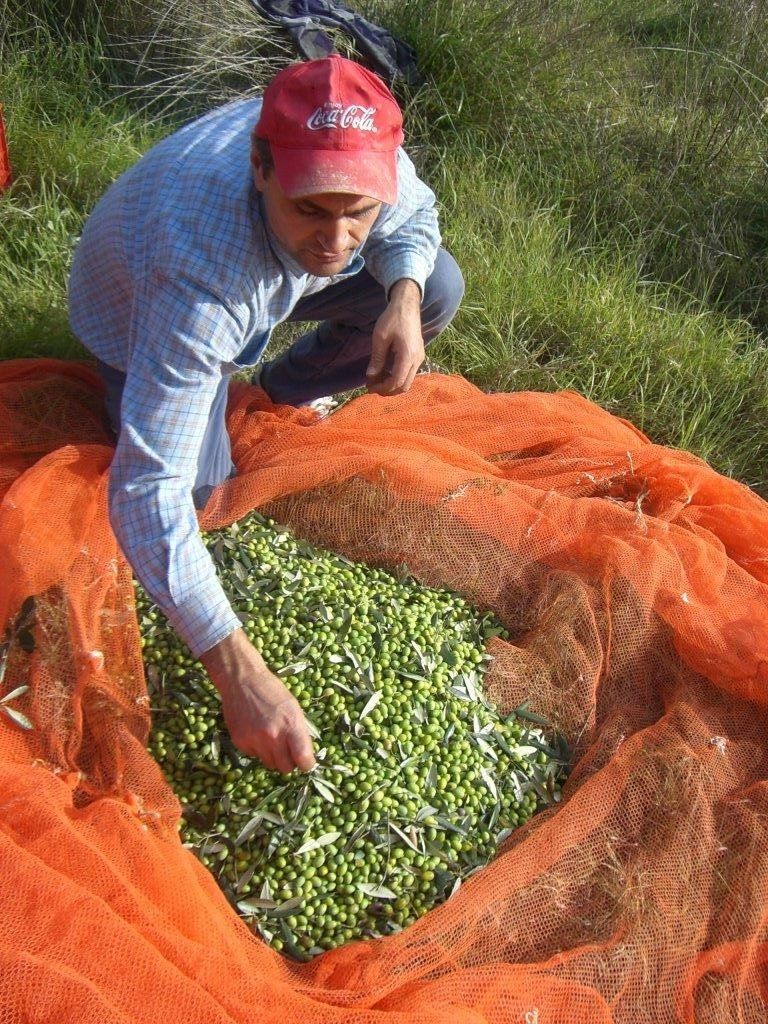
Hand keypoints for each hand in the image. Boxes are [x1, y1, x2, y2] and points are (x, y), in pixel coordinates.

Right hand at [200, 628, 315, 773]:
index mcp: (291, 725)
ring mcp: (255, 740)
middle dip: (288, 762)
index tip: (305, 762)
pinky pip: (254, 755)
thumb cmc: (272, 691)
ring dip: (272, 756)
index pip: (303, 759)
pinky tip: (255, 731)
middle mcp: (273, 736)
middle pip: (285, 768)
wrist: (242, 680)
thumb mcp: (293, 707)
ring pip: (269, 764)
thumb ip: (299, 732)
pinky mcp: (240, 742)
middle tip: (287, 750)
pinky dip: (257, 748)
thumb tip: (303, 755)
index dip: (306, 763)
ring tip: (270, 737)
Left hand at [365, 279, 423, 395]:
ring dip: (393, 386)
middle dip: (388, 390)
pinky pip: (409, 374)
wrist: (407, 306)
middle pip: (404, 386)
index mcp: (408, 355)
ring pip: (407, 382)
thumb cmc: (392, 319)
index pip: (396, 381)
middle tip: (372, 387)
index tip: (369, 387)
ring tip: (377, 381)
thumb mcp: (380, 338)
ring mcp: (419, 358)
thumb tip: (371, 376)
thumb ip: (377, 359)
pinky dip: (397, 378)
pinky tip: (386, 374)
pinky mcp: (418, 356)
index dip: (383, 387)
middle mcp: (417, 360)